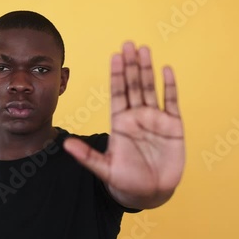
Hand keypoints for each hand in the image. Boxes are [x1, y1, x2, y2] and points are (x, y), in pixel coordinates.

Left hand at [64, 42, 184, 208]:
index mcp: (120, 122)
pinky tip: (166, 69)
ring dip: (148, 69)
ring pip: (151, 88)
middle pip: (133, 85)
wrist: (149, 194)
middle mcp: (136, 116)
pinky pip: (171, 102)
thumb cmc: (125, 182)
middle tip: (129, 44)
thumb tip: (65, 145)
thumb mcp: (104, 169)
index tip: (114, 56)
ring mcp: (155, 119)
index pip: (117, 93)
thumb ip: (87, 156)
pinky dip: (170, 86)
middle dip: (131, 65)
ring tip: (144, 49)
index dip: (116, 75)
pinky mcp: (173, 126)